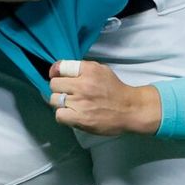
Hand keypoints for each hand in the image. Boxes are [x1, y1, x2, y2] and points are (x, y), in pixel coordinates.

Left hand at [47, 59, 161, 135]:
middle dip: (59, 89)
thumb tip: (60, 70)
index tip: (57, 77)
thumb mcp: (101, 70)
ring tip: (70, 105)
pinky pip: (59, 115)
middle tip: (67, 93)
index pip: (60, 67)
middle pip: (53, 84)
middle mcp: (83, 84)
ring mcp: (80, 102)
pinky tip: (72, 114)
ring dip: (60, 103)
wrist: (131, 109)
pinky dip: (63, 115)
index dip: (56, 72)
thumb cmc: (115, 90)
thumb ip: (82, 69)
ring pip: (54, 100)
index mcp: (88, 70)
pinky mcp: (80, 118)